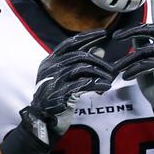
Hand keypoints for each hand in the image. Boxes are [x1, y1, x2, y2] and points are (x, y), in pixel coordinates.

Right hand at [21, 29, 113, 145]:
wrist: (42, 120)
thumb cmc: (56, 97)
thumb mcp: (65, 77)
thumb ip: (80, 63)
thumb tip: (101, 50)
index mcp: (50, 61)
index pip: (70, 43)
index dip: (88, 37)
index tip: (104, 33)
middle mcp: (50, 67)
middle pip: (79, 56)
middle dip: (99, 61)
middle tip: (111, 69)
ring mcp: (53, 80)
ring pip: (82, 68)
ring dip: (99, 73)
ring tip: (109, 80)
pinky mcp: (60, 94)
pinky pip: (82, 84)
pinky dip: (96, 85)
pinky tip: (104, 88)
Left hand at [113, 23, 153, 125]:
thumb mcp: (148, 62)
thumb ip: (144, 47)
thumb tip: (133, 35)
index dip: (141, 24)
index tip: (123, 29)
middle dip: (132, 32)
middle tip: (117, 37)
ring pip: (149, 49)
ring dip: (130, 58)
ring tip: (118, 67)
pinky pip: (151, 63)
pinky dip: (136, 69)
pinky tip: (127, 75)